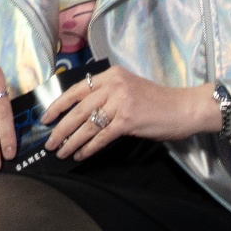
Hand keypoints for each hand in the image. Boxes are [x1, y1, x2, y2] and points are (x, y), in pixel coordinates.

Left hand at [43, 66, 214, 160]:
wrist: (184, 108)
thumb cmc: (157, 101)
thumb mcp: (128, 88)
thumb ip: (107, 94)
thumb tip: (80, 113)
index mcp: (111, 75)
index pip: (76, 90)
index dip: (58, 105)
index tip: (45, 118)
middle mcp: (113, 85)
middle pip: (78, 109)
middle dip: (60, 128)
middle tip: (49, 142)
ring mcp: (120, 102)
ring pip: (87, 124)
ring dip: (71, 141)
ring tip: (61, 152)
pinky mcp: (128, 120)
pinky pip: (102, 136)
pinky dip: (88, 147)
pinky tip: (80, 154)